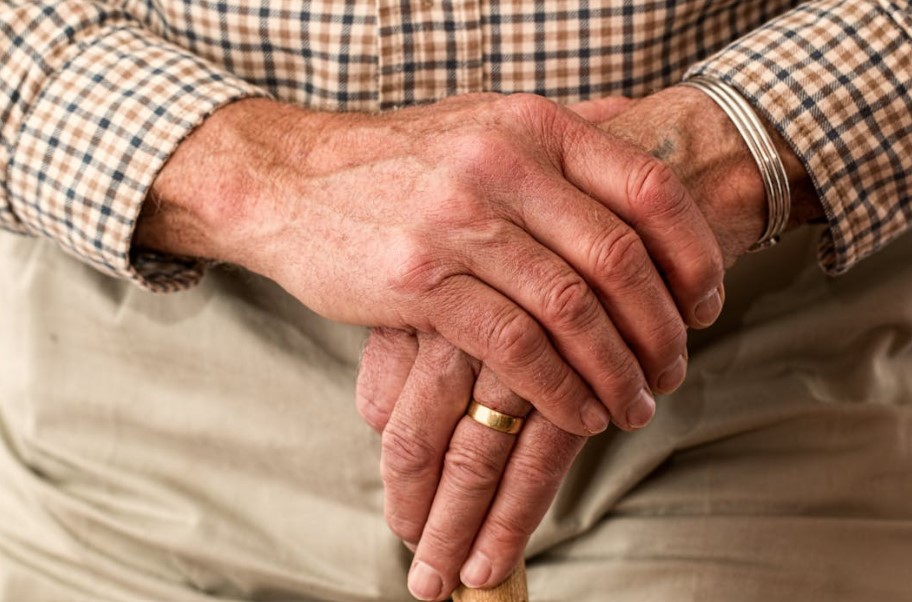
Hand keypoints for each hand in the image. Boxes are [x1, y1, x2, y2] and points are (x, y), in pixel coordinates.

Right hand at [357, 88, 819, 599]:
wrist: (290, 182)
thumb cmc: (397, 164)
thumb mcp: (480, 121)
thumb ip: (559, 127)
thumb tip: (636, 120)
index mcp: (531, 125)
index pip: (647, 187)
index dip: (694, 253)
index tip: (707, 304)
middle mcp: (501, 165)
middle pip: (618, 257)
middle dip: (660, 328)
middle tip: (674, 370)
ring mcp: (458, 222)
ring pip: (570, 308)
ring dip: (615, 369)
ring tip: (634, 404)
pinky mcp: (420, 282)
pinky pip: (513, 346)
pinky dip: (558, 388)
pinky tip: (578, 413)